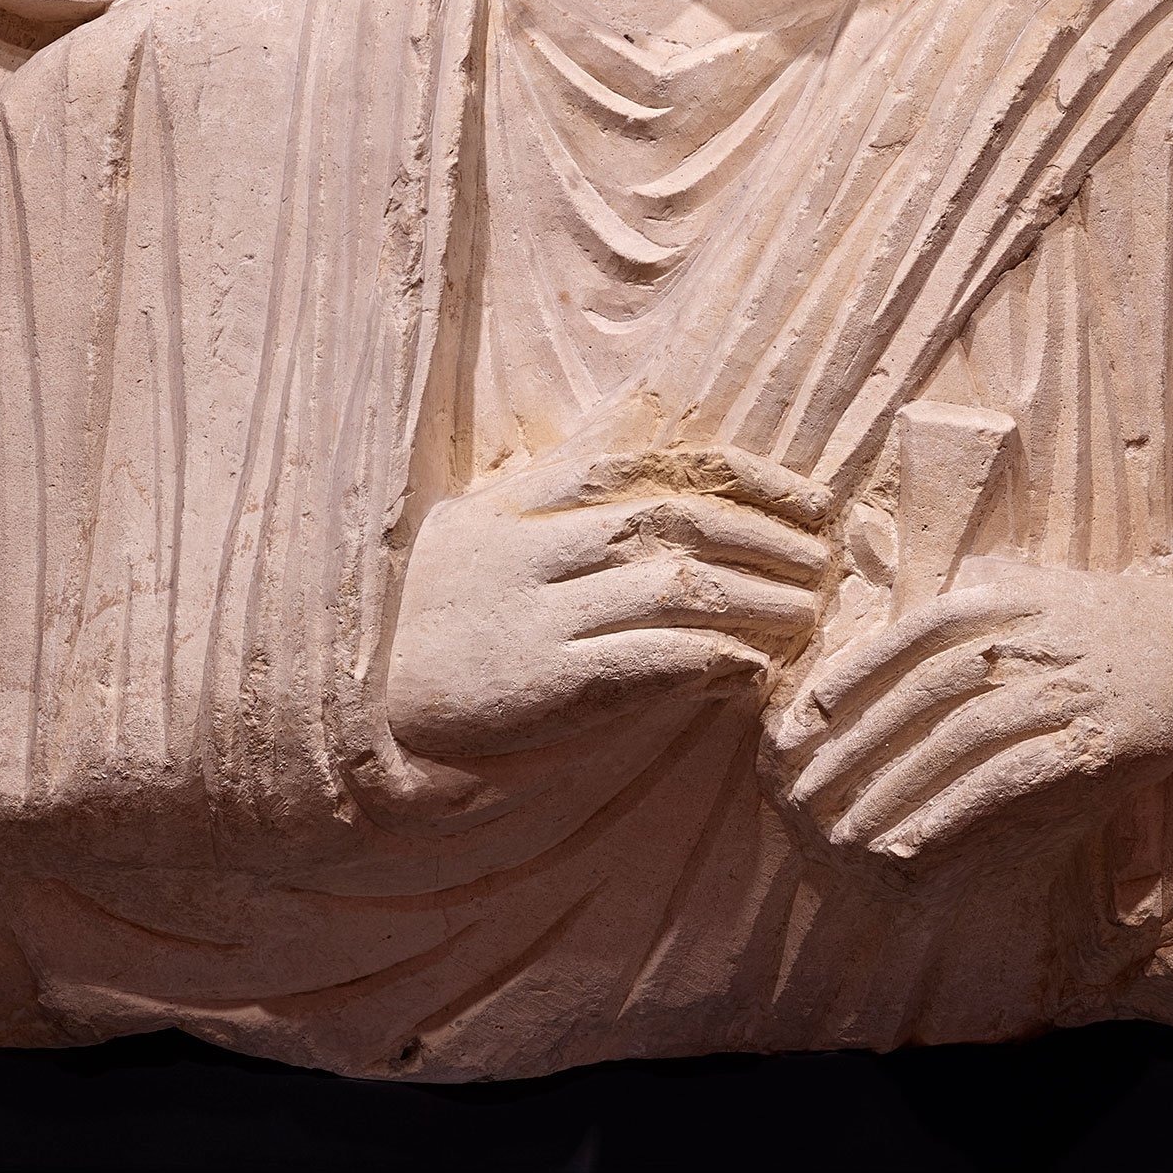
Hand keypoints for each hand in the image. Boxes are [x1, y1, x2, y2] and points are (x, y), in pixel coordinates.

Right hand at [388, 445, 836, 762]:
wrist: (350, 708)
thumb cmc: (420, 618)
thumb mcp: (472, 530)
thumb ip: (546, 496)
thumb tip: (641, 470)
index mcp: (520, 505)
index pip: (649, 464)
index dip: (740, 476)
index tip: (803, 496)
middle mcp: (532, 549)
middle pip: (674, 518)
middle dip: (763, 534)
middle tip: (823, 556)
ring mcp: (535, 615)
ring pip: (672, 584)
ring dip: (754, 596)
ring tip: (805, 611)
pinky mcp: (539, 685)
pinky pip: (643, 661)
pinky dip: (707, 659)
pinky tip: (748, 670)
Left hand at [764, 556, 1172, 876]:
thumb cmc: (1106, 622)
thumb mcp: (1033, 591)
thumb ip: (968, 607)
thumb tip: (890, 636)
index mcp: (1001, 598)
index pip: (908, 638)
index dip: (849, 678)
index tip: (800, 722)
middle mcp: (1024, 639)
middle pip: (921, 695)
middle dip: (854, 749)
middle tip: (804, 795)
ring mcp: (1060, 690)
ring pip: (957, 742)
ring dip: (895, 791)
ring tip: (846, 834)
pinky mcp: (1093, 743)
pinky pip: (1007, 782)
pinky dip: (954, 813)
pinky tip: (913, 844)